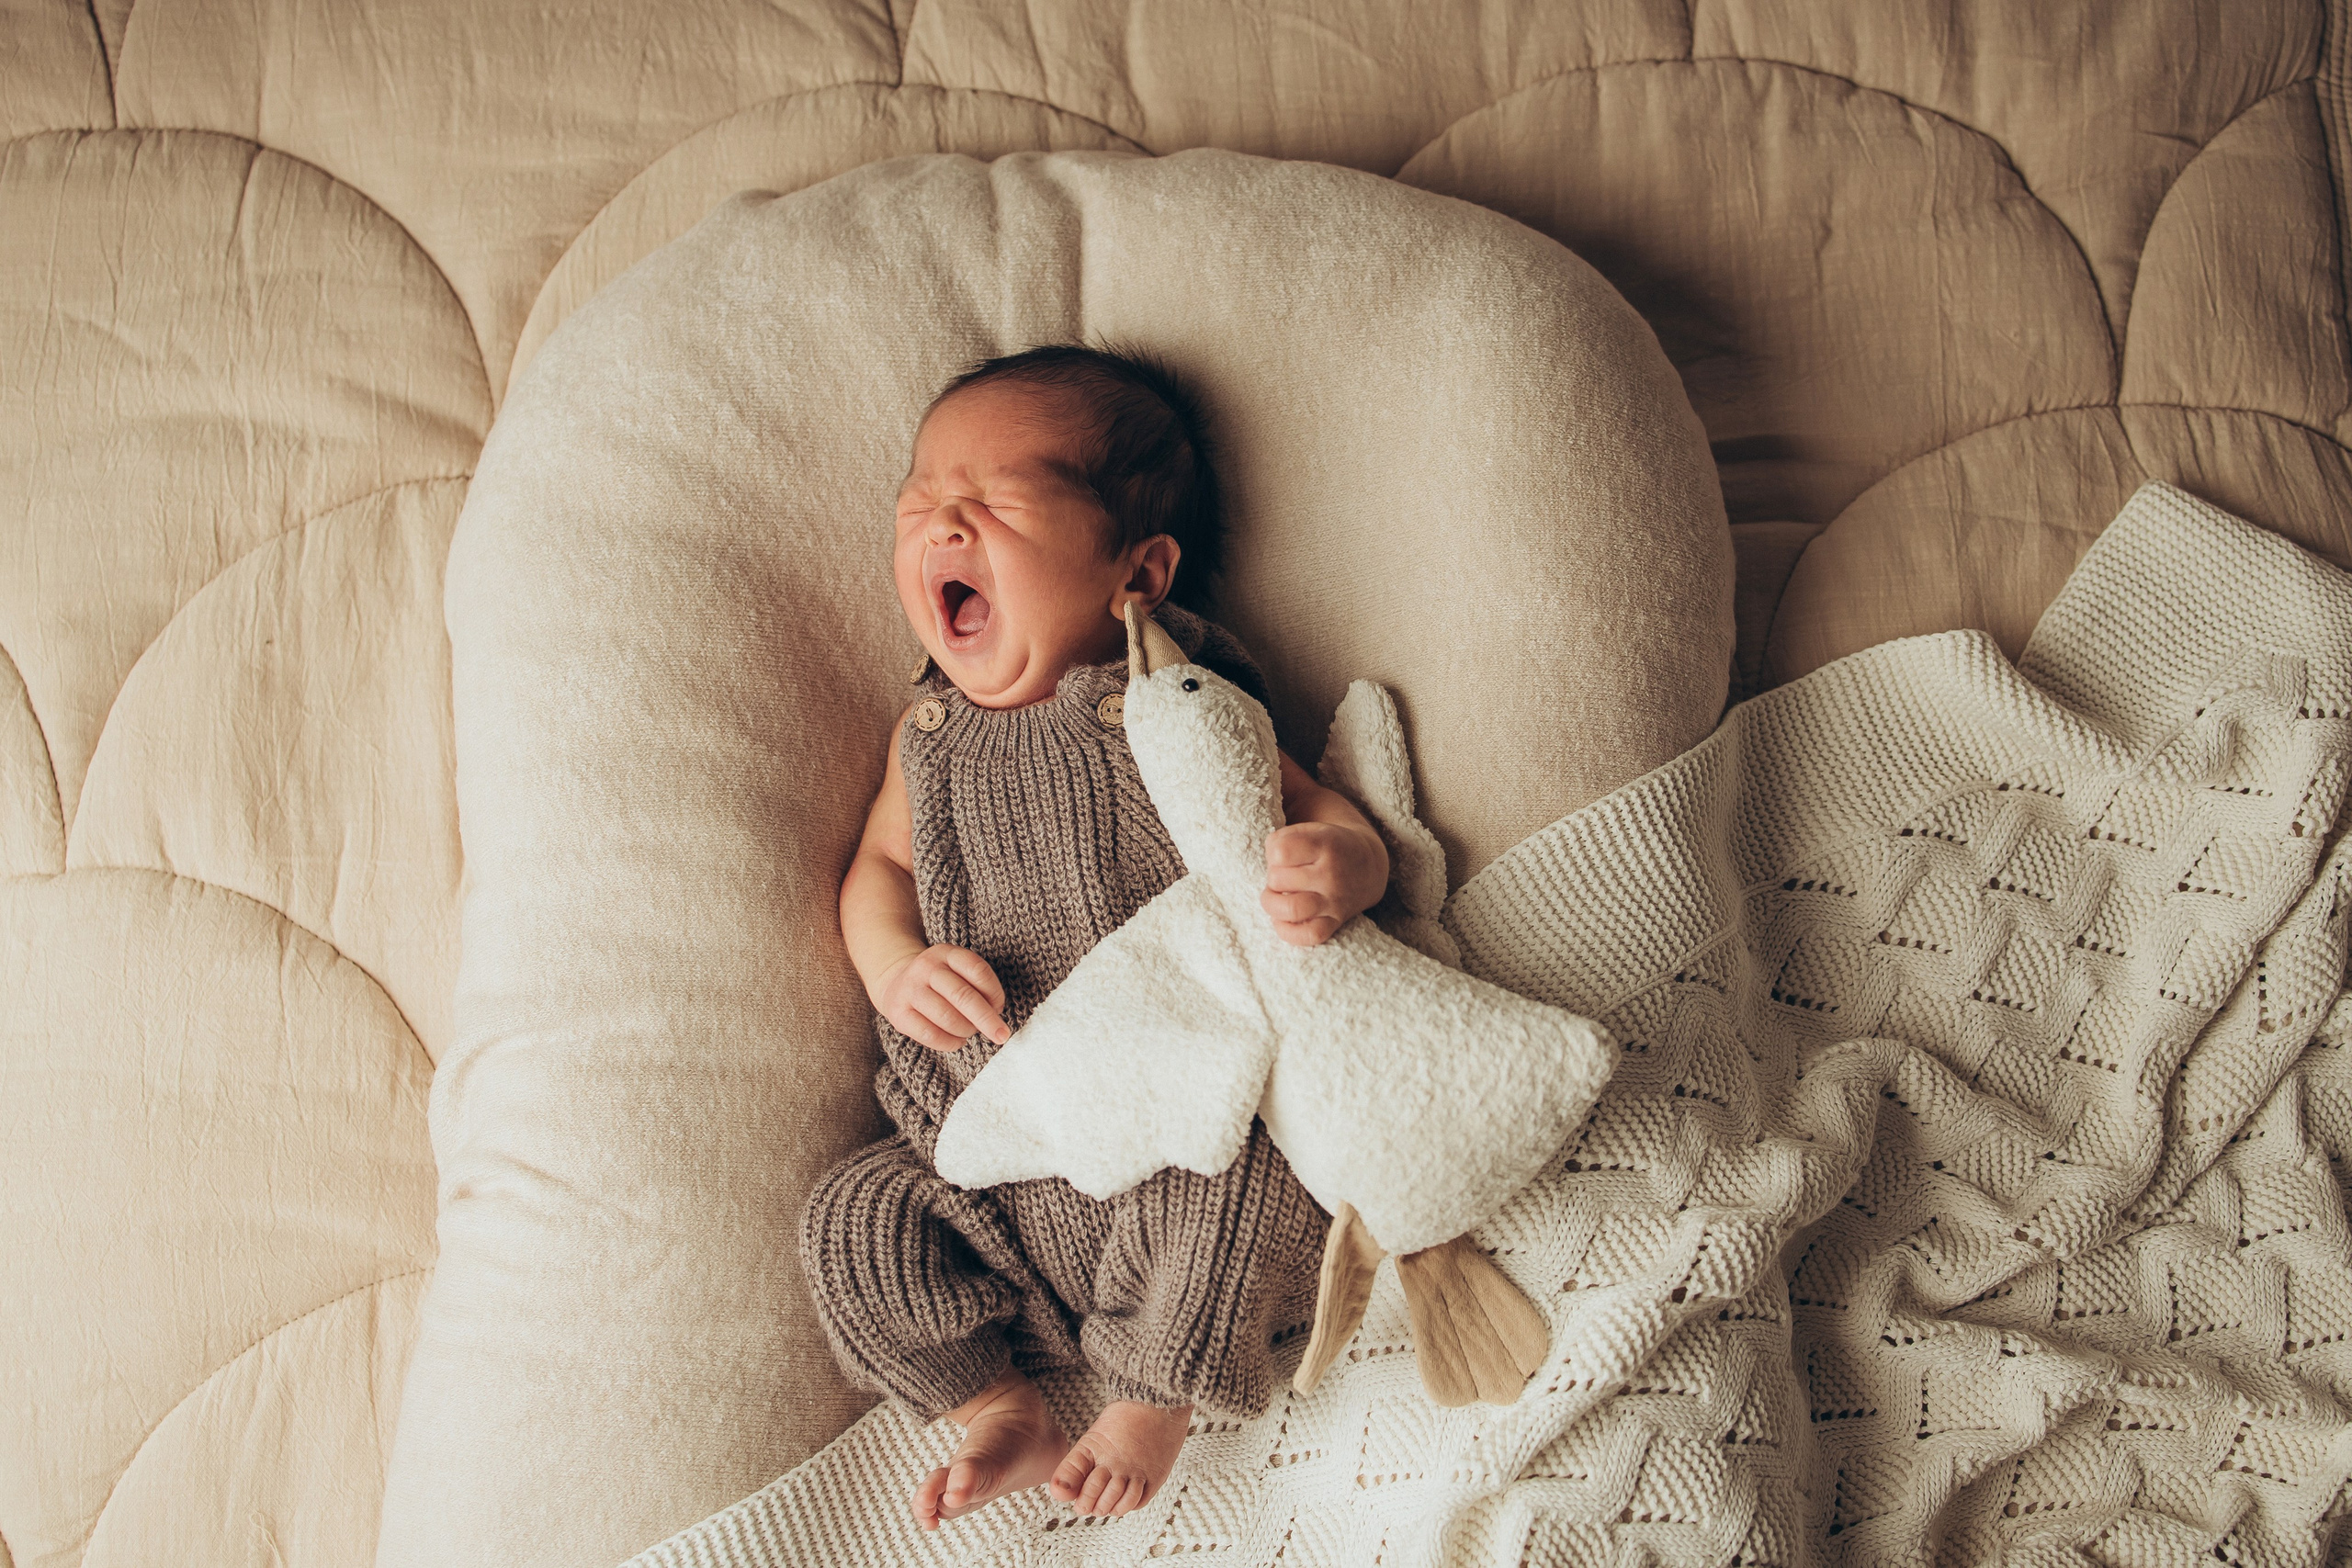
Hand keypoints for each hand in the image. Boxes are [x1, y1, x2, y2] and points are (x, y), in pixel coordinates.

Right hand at [874, 945, 1010, 1050]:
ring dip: (967, 1030)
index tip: (999, 1008)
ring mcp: (910, 989)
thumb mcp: (956, 970)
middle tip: (1001, 1035)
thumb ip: (976, 985)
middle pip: (963, 995)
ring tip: (970, 1031)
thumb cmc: (938, 982)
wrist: (895, 981)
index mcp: (946, 953)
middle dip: (987, 1019)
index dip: (994, 992)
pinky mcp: (898, 1013)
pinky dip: (950, 1043)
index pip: (977, 969)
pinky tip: (957, 1041)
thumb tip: (995, 1015)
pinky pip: (930, 1034)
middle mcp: (926, 967)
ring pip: (947, 1017)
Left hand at [1262, 821, 1386, 946]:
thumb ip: (1282, 839)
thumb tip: (1269, 864)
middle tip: (1282, 876)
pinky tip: (1282, 919)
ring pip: (1292, 909)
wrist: (1368, 867)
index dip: (1272, 854)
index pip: (1280, 852)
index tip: (1282, 856)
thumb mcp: (1311, 830)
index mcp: (1325, 845)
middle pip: (1278, 879)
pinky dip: (1287, 932)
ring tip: (1275, 898)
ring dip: (1272, 905)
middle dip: (1272, 878)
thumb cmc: (1329, 847)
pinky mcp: (1336, 922)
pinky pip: (1309, 936)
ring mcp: (1334, 901)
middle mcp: (1331, 874)